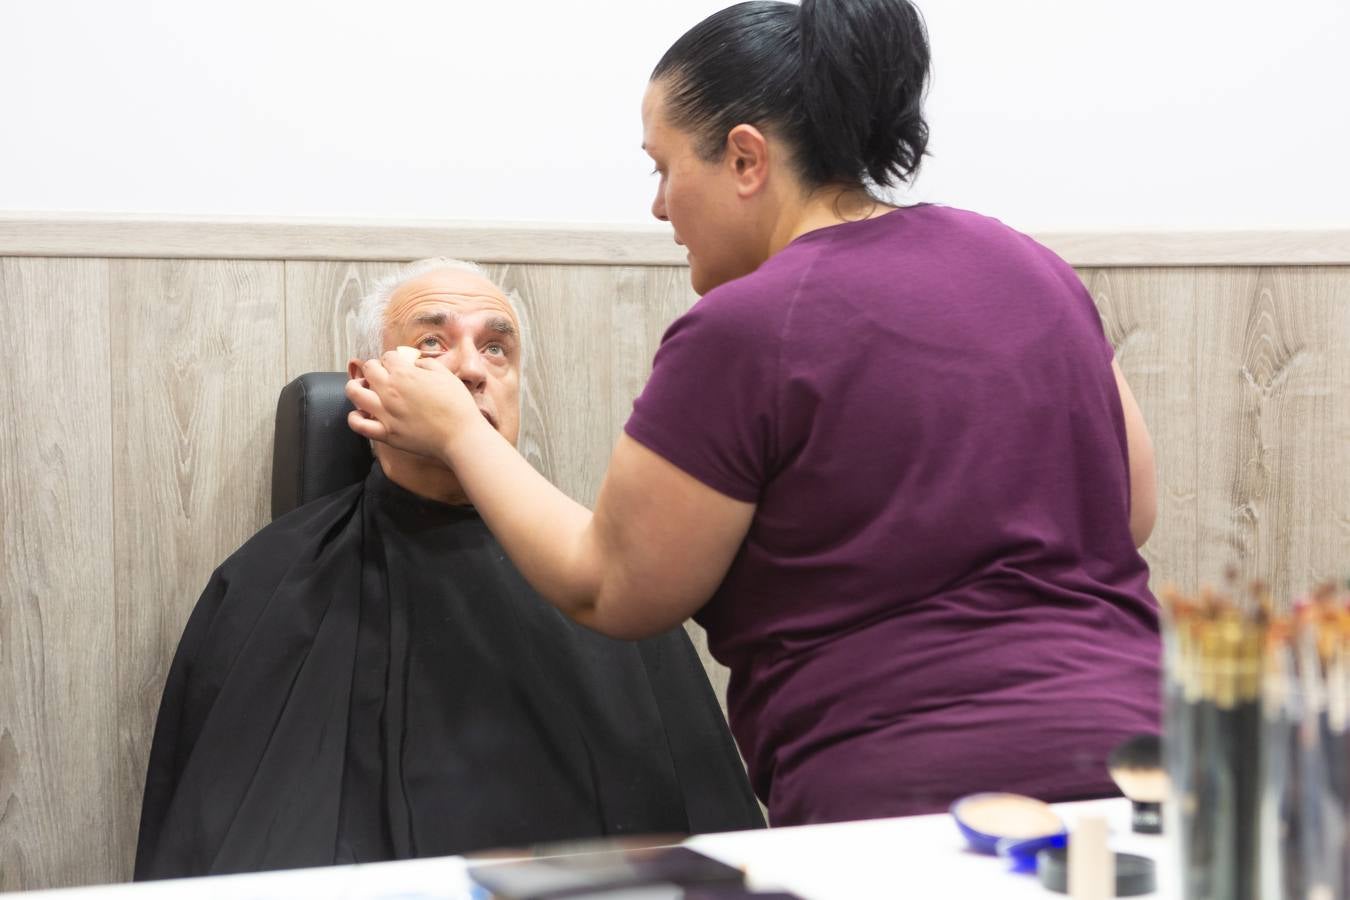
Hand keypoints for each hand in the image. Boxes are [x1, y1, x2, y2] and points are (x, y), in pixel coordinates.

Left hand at [345, 349, 482, 461]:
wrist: (460, 435)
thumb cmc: (457, 404)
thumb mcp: (445, 374)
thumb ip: (426, 364)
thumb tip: (414, 364)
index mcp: (404, 373)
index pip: (387, 357)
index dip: (393, 359)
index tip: (399, 365)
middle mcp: (389, 390)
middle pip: (368, 369)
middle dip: (374, 368)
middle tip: (381, 375)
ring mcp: (384, 412)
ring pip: (354, 393)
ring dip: (356, 387)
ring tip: (364, 389)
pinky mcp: (385, 433)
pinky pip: (358, 424)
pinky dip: (355, 417)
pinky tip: (361, 414)